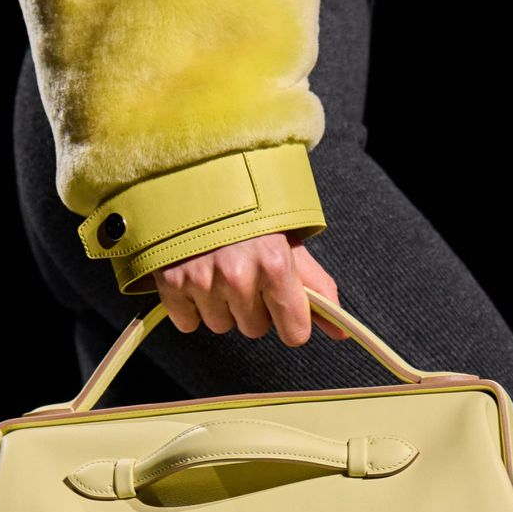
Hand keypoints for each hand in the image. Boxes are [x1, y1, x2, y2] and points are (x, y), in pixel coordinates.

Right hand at [152, 232, 348, 346]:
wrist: (195, 178)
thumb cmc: (251, 215)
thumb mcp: (290, 242)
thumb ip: (316, 288)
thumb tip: (341, 332)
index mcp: (276, 264)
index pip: (294, 332)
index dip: (290, 321)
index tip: (282, 304)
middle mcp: (239, 275)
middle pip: (255, 330)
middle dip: (252, 307)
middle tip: (243, 272)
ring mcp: (202, 280)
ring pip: (221, 326)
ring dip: (221, 305)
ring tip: (217, 268)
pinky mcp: (171, 283)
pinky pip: (188, 323)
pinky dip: (190, 306)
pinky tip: (194, 275)